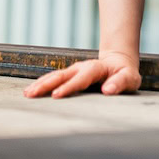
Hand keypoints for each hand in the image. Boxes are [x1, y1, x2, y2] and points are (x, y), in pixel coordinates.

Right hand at [23, 50, 140, 98]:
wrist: (118, 63)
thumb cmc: (125, 74)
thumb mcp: (130, 79)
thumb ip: (121, 83)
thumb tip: (108, 90)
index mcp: (98, 68)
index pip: (83, 77)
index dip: (70, 86)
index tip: (57, 95)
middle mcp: (83, 67)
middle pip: (64, 74)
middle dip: (48, 84)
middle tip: (33, 94)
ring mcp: (74, 71)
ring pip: (56, 76)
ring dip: (41, 84)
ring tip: (28, 93)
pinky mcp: (69, 76)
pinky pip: (54, 79)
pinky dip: (42, 84)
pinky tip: (30, 91)